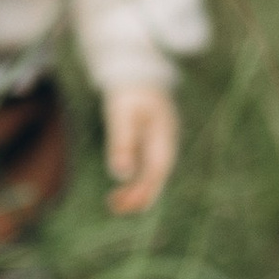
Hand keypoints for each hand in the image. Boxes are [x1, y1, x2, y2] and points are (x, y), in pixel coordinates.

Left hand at [102, 83, 178, 214]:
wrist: (137, 70)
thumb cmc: (129, 90)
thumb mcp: (121, 114)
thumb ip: (122, 143)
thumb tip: (121, 175)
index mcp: (163, 135)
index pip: (157, 171)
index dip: (144, 191)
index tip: (126, 205)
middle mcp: (165, 141)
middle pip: (157, 176)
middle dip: (139, 196)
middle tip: (115, 208)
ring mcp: (160, 142)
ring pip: (152, 173)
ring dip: (136, 190)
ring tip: (114, 203)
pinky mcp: (151, 142)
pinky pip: (146, 166)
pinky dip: (135, 179)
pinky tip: (122, 189)